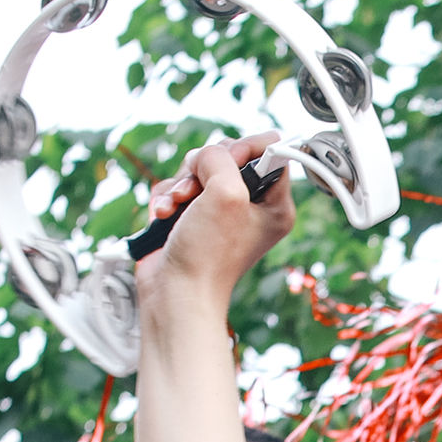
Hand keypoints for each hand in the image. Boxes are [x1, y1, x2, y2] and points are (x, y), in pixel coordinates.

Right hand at [133, 132, 298, 311]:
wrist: (175, 294)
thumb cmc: (207, 257)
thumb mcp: (226, 194)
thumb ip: (223, 158)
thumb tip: (209, 153)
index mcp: (274, 203)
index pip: (272, 149)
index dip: (246, 148)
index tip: (230, 163)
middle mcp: (249, 204)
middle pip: (228, 153)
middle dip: (204, 167)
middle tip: (198, 192)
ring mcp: (218, 209)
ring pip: (197, 168)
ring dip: (181, 184)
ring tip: (178, 208)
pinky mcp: (192, 214)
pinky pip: (177, 185)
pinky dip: (167, 198)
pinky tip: (166, 216)